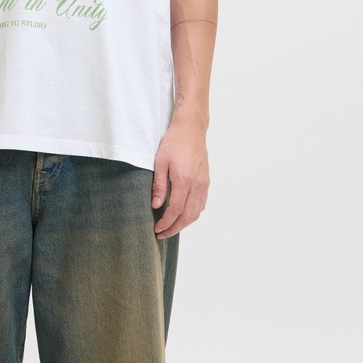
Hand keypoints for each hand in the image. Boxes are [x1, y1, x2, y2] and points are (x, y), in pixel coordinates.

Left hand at [151, 118, 209, 237]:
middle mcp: (197, 185)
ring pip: (196, 212)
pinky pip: (201, 204)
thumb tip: (156, 206)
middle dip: (175, 228)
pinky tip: (183, 214)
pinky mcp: (206, 181)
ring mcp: (204, 184)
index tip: (157, 229)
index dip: (166, 223)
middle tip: (162, 234)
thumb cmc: (174, 142)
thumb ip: (159, 185)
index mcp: (184, 180)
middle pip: (188, 216)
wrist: (191, 129)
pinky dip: (193, 213)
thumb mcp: (160, 162)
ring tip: (171, 227)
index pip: (175, 210)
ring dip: (184, 223)